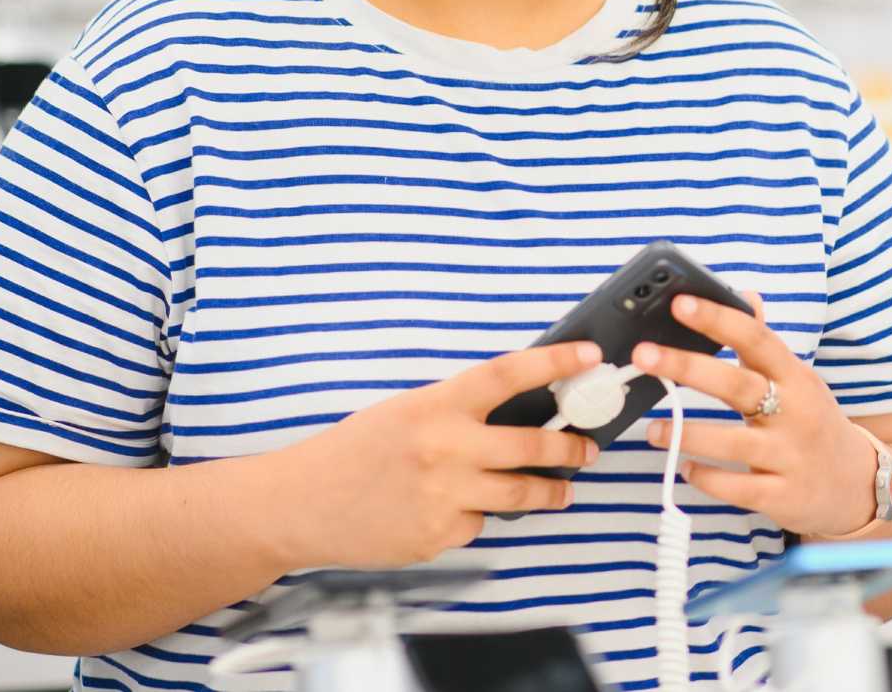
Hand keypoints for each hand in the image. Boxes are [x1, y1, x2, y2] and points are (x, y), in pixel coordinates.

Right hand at [267, 340, 606, 568]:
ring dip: (550, 492)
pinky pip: (478, 524)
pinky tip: (454, 511)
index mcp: (437, 405)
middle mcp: (447, 447)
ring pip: (521, 494)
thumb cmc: (354, 451)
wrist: (301, 504)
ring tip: (561, 490)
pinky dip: (476, 517)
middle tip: (588, 448)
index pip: (509, 373)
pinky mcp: (439, 536)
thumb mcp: (406, 411)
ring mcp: (445, 495)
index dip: (556, 362)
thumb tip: (517, 411)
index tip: (590, 356)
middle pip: (533, 445)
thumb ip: (457, 411)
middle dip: (571, 448)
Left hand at [631, 291, 879, 537]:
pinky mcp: (782, 495)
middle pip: (738, 385)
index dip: (718, 319)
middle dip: (688, 367)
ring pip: (734, 442)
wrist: (859, 484)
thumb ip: (765, 343)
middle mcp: (795, 413)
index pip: (756, 339)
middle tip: (644, 355)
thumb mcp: (798, 380)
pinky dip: (709, 479)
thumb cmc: (814, 423)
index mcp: (795, 377)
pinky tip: (686, 469)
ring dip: (688, 433)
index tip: (680, 303)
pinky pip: (739, 488)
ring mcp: (790, 456)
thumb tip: (746, 294)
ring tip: (652, 430)